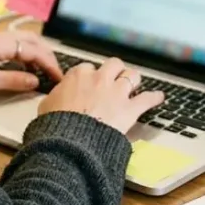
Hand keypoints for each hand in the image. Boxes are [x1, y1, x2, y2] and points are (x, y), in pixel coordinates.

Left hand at [0, 31, 62, 95]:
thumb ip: (13, 81)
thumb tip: (35, 82)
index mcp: (1, 43)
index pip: (34, 50)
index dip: (50, 64)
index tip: (59, 78)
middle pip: (32, 41)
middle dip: (47, 55)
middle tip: (57, 73)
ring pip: (23, 42)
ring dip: (37, 54)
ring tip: (45, 71)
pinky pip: (14, 46)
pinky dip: (26, 54)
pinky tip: (26, 67)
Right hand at [37, 57, 163, 134]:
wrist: (71, 141)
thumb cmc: (57, 125)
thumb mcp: (46, 106)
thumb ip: (55, 97)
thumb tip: (55, 98)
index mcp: (78, 75)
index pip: (87, 68)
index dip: (90, 75)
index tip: (90, 82)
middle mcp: (100, 79)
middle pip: (113, 64)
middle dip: (115, 70)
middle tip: (115, 77)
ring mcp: (116, 92)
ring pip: (132, 75)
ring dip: (133, 79)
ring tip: (134, 82)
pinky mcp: (129, 108)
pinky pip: (147, 98)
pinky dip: (154, 97)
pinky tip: (159, 97)